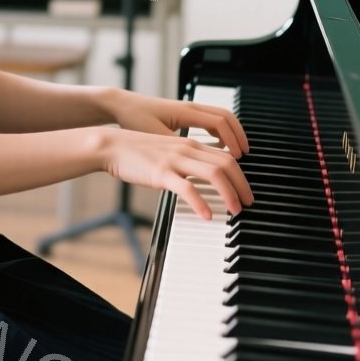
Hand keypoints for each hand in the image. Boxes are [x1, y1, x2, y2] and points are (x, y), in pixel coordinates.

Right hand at [97, 127, 252, 220]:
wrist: (112, 146)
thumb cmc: (137, 152)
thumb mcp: (167, 152)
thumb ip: (185, 162)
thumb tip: (200, 179)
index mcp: (190, 145)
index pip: (226, 157)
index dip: (240, 175)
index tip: (245, 192)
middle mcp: (187, 149)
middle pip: (226, 164)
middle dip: (242, 185)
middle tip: (247, 203)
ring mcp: (175, 160)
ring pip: (213, 174)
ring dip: (229, 193)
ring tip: (234, 210)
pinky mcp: (161, 173)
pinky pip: (187, 188)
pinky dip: (201, 202)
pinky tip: (207, 215)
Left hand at [101, 89, 250, 157]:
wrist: (121, 105)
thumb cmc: (135, 118)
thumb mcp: (154, 136)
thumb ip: (174, 149)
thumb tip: (192, 165)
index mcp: (186, 111)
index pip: (220, 123)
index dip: (232, 140)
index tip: (237, 157)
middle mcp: (191, 107)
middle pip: (226, 117)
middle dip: (239, 136)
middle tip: (245, 154)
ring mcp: (188, 109)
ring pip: (220, 117)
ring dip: (232, 133)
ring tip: (237, 152)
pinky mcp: (184, 114)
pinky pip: (210, 119)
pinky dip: (221, 131)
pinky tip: (219, 146)